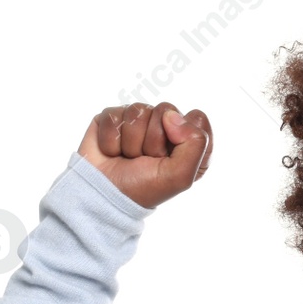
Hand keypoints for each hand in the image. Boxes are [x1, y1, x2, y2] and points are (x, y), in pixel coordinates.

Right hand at [78, 102, 213, 208]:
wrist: (105, 194)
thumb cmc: (144, 188)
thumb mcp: (181, 176)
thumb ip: (194, 143)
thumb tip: (171, 115)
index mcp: (189, 142)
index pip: (197, 118)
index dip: (183, 136)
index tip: (170, 157)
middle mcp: (165, 128)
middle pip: (166, 110)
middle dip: (153, 139)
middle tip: (146, 159)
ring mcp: (139, 121)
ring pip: (138, 110)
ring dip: (131, 141)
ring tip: (129, 157)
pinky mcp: (114, 118)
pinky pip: (114, 114)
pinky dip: (111, 138)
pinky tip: (113, 152)